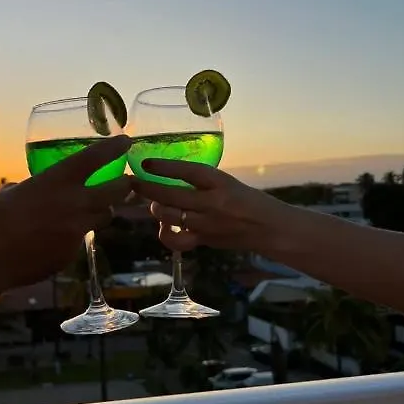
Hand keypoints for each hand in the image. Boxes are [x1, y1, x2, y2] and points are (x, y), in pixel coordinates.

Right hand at [0, 135, 132, 289]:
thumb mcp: (10, 193)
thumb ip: (28, 187)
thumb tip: (25, 187)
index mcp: (56, 181)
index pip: (95, 158)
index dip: (113, 148)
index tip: (125, 142)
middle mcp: (74, 203)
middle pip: (116, 191)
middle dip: (124, 185)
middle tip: (125, 182)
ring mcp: (76, 230)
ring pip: (104, 217)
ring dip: (101, 211)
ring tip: (91, 210)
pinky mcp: (72, 252)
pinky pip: (81, 239)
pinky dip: (73, 236)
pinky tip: (54, 238)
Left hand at [132, 159, 287, 251]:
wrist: (270, 228)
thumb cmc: (247, 201)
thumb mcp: (226, 183)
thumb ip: (201, 182)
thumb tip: (169, 175)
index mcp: (221, 182)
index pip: (188, 172)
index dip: (164, 167)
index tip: (146, 163)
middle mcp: (213, 203)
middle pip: (171, 196)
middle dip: (148, 189)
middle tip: (134, 182)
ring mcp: (207, 224)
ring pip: (169, 217)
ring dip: (156, 209)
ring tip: (154, 202)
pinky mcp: (204, 241)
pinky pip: (176, 240)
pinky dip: (166, 234)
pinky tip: (165, 227)